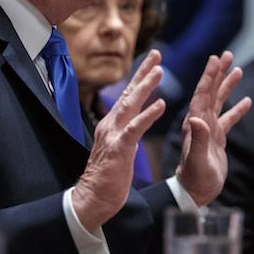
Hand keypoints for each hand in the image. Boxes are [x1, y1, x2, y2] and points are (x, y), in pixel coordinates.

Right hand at [72, 50, 165, 231]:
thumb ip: (124, 132)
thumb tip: (132, 121)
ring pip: (131, 105)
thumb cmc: (107, 177)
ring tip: (159, 71)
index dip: (140, 77)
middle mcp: (111, 125)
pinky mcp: (119, 149)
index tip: (153, 61)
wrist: (92, 198)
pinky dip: (148, 115)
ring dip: (145, 87)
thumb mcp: (117, 149)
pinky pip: (135, 128)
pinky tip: (160, 105)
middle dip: (143, 72)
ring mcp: (114, 135)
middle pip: (129, 93)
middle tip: (157, 54)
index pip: (127, 96)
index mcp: (112, 124)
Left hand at [175, 51, 251, 205]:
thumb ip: (197, 139)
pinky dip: (237, 109)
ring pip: (220, 102)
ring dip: (227, 85)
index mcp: (194, 123)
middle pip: (211, 92)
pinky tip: (248, 100)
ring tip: (238, 69)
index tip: (215, 59)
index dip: (209, 76)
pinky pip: (228, 119)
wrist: (194, 193)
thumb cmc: (194, 178)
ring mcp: (209, 130)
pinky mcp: (217, 140)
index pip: (202, 94)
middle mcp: (200, 122)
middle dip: (219, 73)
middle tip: (227, 54)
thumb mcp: (196, 159)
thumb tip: (197, 118)